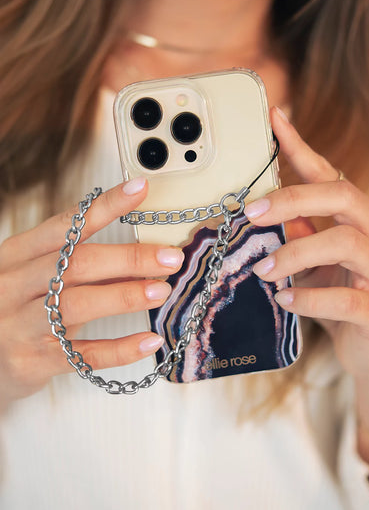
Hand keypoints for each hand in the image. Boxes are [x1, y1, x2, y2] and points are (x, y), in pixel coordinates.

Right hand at [0, 178, 183, 405]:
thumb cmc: (16, 307)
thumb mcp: (36, 277)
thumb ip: (80, 267)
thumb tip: (140, 257)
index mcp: (17, 255)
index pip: (65, 225)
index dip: (104, 206)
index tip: (140, 190)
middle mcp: (15, 285)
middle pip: (78, 264)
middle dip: (129, 258)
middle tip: (170, 257)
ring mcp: (22, 325)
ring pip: (78, 304)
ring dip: (125, 295)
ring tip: (162, 290)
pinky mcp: (34, 361)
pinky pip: (84, 355)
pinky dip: (121, 348)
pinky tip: (150, 341)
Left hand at [245, 108, 368, 390]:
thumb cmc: (349, 309)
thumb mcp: (323, 269)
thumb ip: (305, 240)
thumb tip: (270, 214)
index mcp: (365, 227)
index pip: (333, 177)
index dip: (303, 148)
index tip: (274, 120)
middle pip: (345, 197)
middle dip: (293, 198)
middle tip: (251, 214)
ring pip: (346, 242)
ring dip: (295, 252)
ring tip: (262, 269)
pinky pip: (347, 299)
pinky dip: (308, 297)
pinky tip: (284, 299)